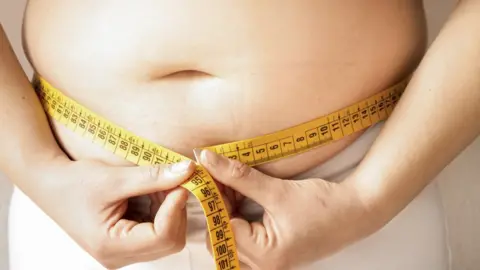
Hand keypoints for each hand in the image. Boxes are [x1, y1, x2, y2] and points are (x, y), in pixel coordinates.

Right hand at [26, 155, 195, 268]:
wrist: (50, 185)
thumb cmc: (75, 182)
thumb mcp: (115, 178)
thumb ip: (153, 177)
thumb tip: (188, 171)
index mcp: (111, 246)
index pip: (162, 236)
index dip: (176, 208)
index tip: (180, 182)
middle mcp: (119, 256)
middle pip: (170, 240)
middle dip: (175, 208)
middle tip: (170, 180)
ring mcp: (124, 252)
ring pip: (167, 236)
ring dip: (169, 208)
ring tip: (155, 184)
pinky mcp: (127, 243)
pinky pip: (157, 231)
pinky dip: (161, 210)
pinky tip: (149, 192)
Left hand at [199, 150, 381, 269]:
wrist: (357, 211)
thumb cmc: (324, 206)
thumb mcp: (277, 190)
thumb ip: (239, 176)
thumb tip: (208, 160)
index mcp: (265, 256)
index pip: (221, 231)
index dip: (213, 202)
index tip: (210, 176)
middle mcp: (264, 265)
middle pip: (222, 238)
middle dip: (219, 208)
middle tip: (221, 180)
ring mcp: (269, 261)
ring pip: (232, 237)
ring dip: (228, 211)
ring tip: (233, 185)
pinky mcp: (273, 252)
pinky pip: (245, 237)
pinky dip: (240, 216)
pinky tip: (244, 195)